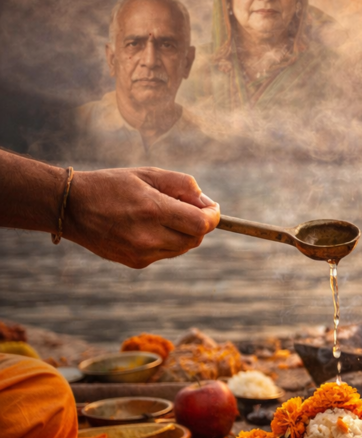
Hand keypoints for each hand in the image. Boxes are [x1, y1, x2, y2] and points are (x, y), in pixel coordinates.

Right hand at [64, 167, 219, 267]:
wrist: (72, 207)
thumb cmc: (113, 185)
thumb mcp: (149, 174)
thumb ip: (183, 186)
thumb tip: (207, 203)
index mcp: (153, 210)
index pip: (201, 224)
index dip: (213, 216)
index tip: (213, 208)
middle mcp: (149, 236)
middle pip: (196, 238)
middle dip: (199, 223)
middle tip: (188, 206)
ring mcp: (142, 253)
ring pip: (183, 248)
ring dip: (184, 232)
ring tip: (164, 214)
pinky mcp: (136, 263)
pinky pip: (166, 253)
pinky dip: (168, 241)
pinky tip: (149, 226)